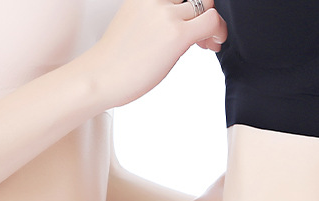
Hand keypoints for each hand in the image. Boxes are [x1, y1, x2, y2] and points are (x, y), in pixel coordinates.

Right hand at [88, 0, 226, 108]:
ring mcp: (167, 15)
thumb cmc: (113, 61)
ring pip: (206, 5)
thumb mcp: (132, 26)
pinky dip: (219, 31)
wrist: (99, 76)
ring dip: (213, 24)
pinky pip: (211, 21)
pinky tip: (213, 45)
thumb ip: (153, 20)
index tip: (190, 23)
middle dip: (203, 13)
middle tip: (201, 36)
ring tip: (208, 43)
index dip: (190, 7)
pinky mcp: (176, 34)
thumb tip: (173, 30)